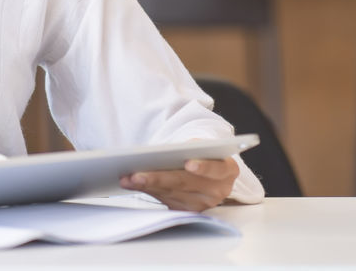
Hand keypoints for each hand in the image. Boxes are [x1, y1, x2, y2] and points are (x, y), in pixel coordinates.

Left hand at [120, 154, 238, 211]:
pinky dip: (148, 191)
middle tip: (137, 174)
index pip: (216, 169)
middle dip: (159, 178)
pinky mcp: (188, 210)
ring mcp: (203, 203)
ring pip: (171, 193)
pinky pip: (165, 200)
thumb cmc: (202, 151)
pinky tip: (133, 184)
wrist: (206, 167)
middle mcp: (217, 190)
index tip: (188, 163)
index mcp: (227, 170)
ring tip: (128, 178)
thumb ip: (193, 147)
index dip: (203, 167)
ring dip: (147, 186)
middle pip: (185, 183)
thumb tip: (170, 150)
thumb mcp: (203, 145)